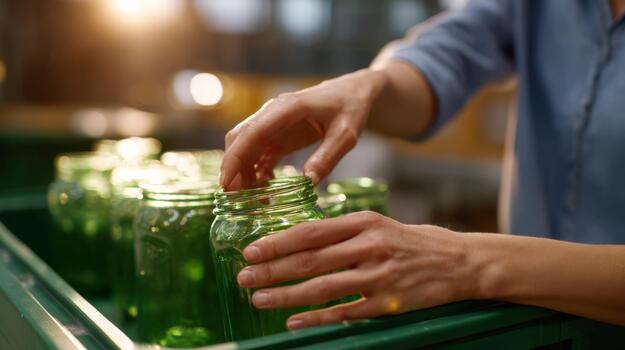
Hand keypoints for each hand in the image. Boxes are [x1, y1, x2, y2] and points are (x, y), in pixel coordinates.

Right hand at [219, 69, 387, 189]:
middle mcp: (273, 113)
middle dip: (233, 169)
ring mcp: (273, 124)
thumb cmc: (351, 107)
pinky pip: (258, 153)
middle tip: (236, 200)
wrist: (353, 92)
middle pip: (240, 140)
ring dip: (243, 173)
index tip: (225, 183)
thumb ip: (328, 156)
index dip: (235, 158)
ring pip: (245, 148)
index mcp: (287, 108)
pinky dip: (255, 171)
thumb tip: (308, 182)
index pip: (251, 132)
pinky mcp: (278, 134)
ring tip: (252, 199)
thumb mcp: (346, 134)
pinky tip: (264, 188)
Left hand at [236, 211, 479, 329]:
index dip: (278, 243)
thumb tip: (303, 241)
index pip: (311, 232)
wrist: (461, 262)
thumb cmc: (416, 241)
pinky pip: (344, 312)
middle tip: (244, 277)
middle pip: (309, 260)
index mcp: (364, 222)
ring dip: (286, 295)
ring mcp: (378, 277)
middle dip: (271, 270)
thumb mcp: (381, 224)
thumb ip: (344, 232)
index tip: (251, 251)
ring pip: (321, 288)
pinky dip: (316, 318)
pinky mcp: (387, 303)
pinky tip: (294, 321)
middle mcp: (369, 246)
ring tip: (259, 299)